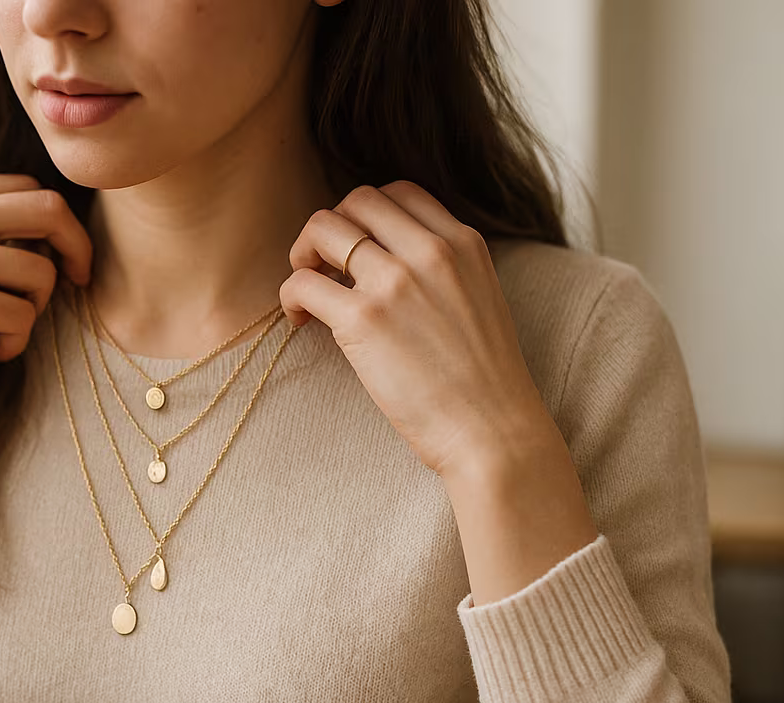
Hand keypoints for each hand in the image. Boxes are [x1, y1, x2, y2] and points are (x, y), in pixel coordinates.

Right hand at [0, 169, 93, 381]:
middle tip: (77, 282)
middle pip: (51, 212)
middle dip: (77, 249)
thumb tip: (22, 238)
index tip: (58, 255)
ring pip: (41, 273)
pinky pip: (20, 316)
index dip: (56, 223)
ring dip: (38, 309)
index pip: (29, 188)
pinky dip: (18, 339)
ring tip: (9, 331)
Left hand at [280, 181, 597, 602]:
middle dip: (330, 227)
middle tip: (321, 267)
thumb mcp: (480, 299)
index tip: (356, 250)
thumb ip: (443, 270)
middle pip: (355, 199)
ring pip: (322, 228)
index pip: (399, 191)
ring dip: (302, 254)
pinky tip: (300, 322)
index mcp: (463, 242)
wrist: (493, 431)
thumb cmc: (483, 381)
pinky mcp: (364, 319)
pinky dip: (290, 297)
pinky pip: (302, 282)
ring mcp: (395, 281)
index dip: (366, 215)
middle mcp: (430, 250)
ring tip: (306, 292)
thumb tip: (383, 263)